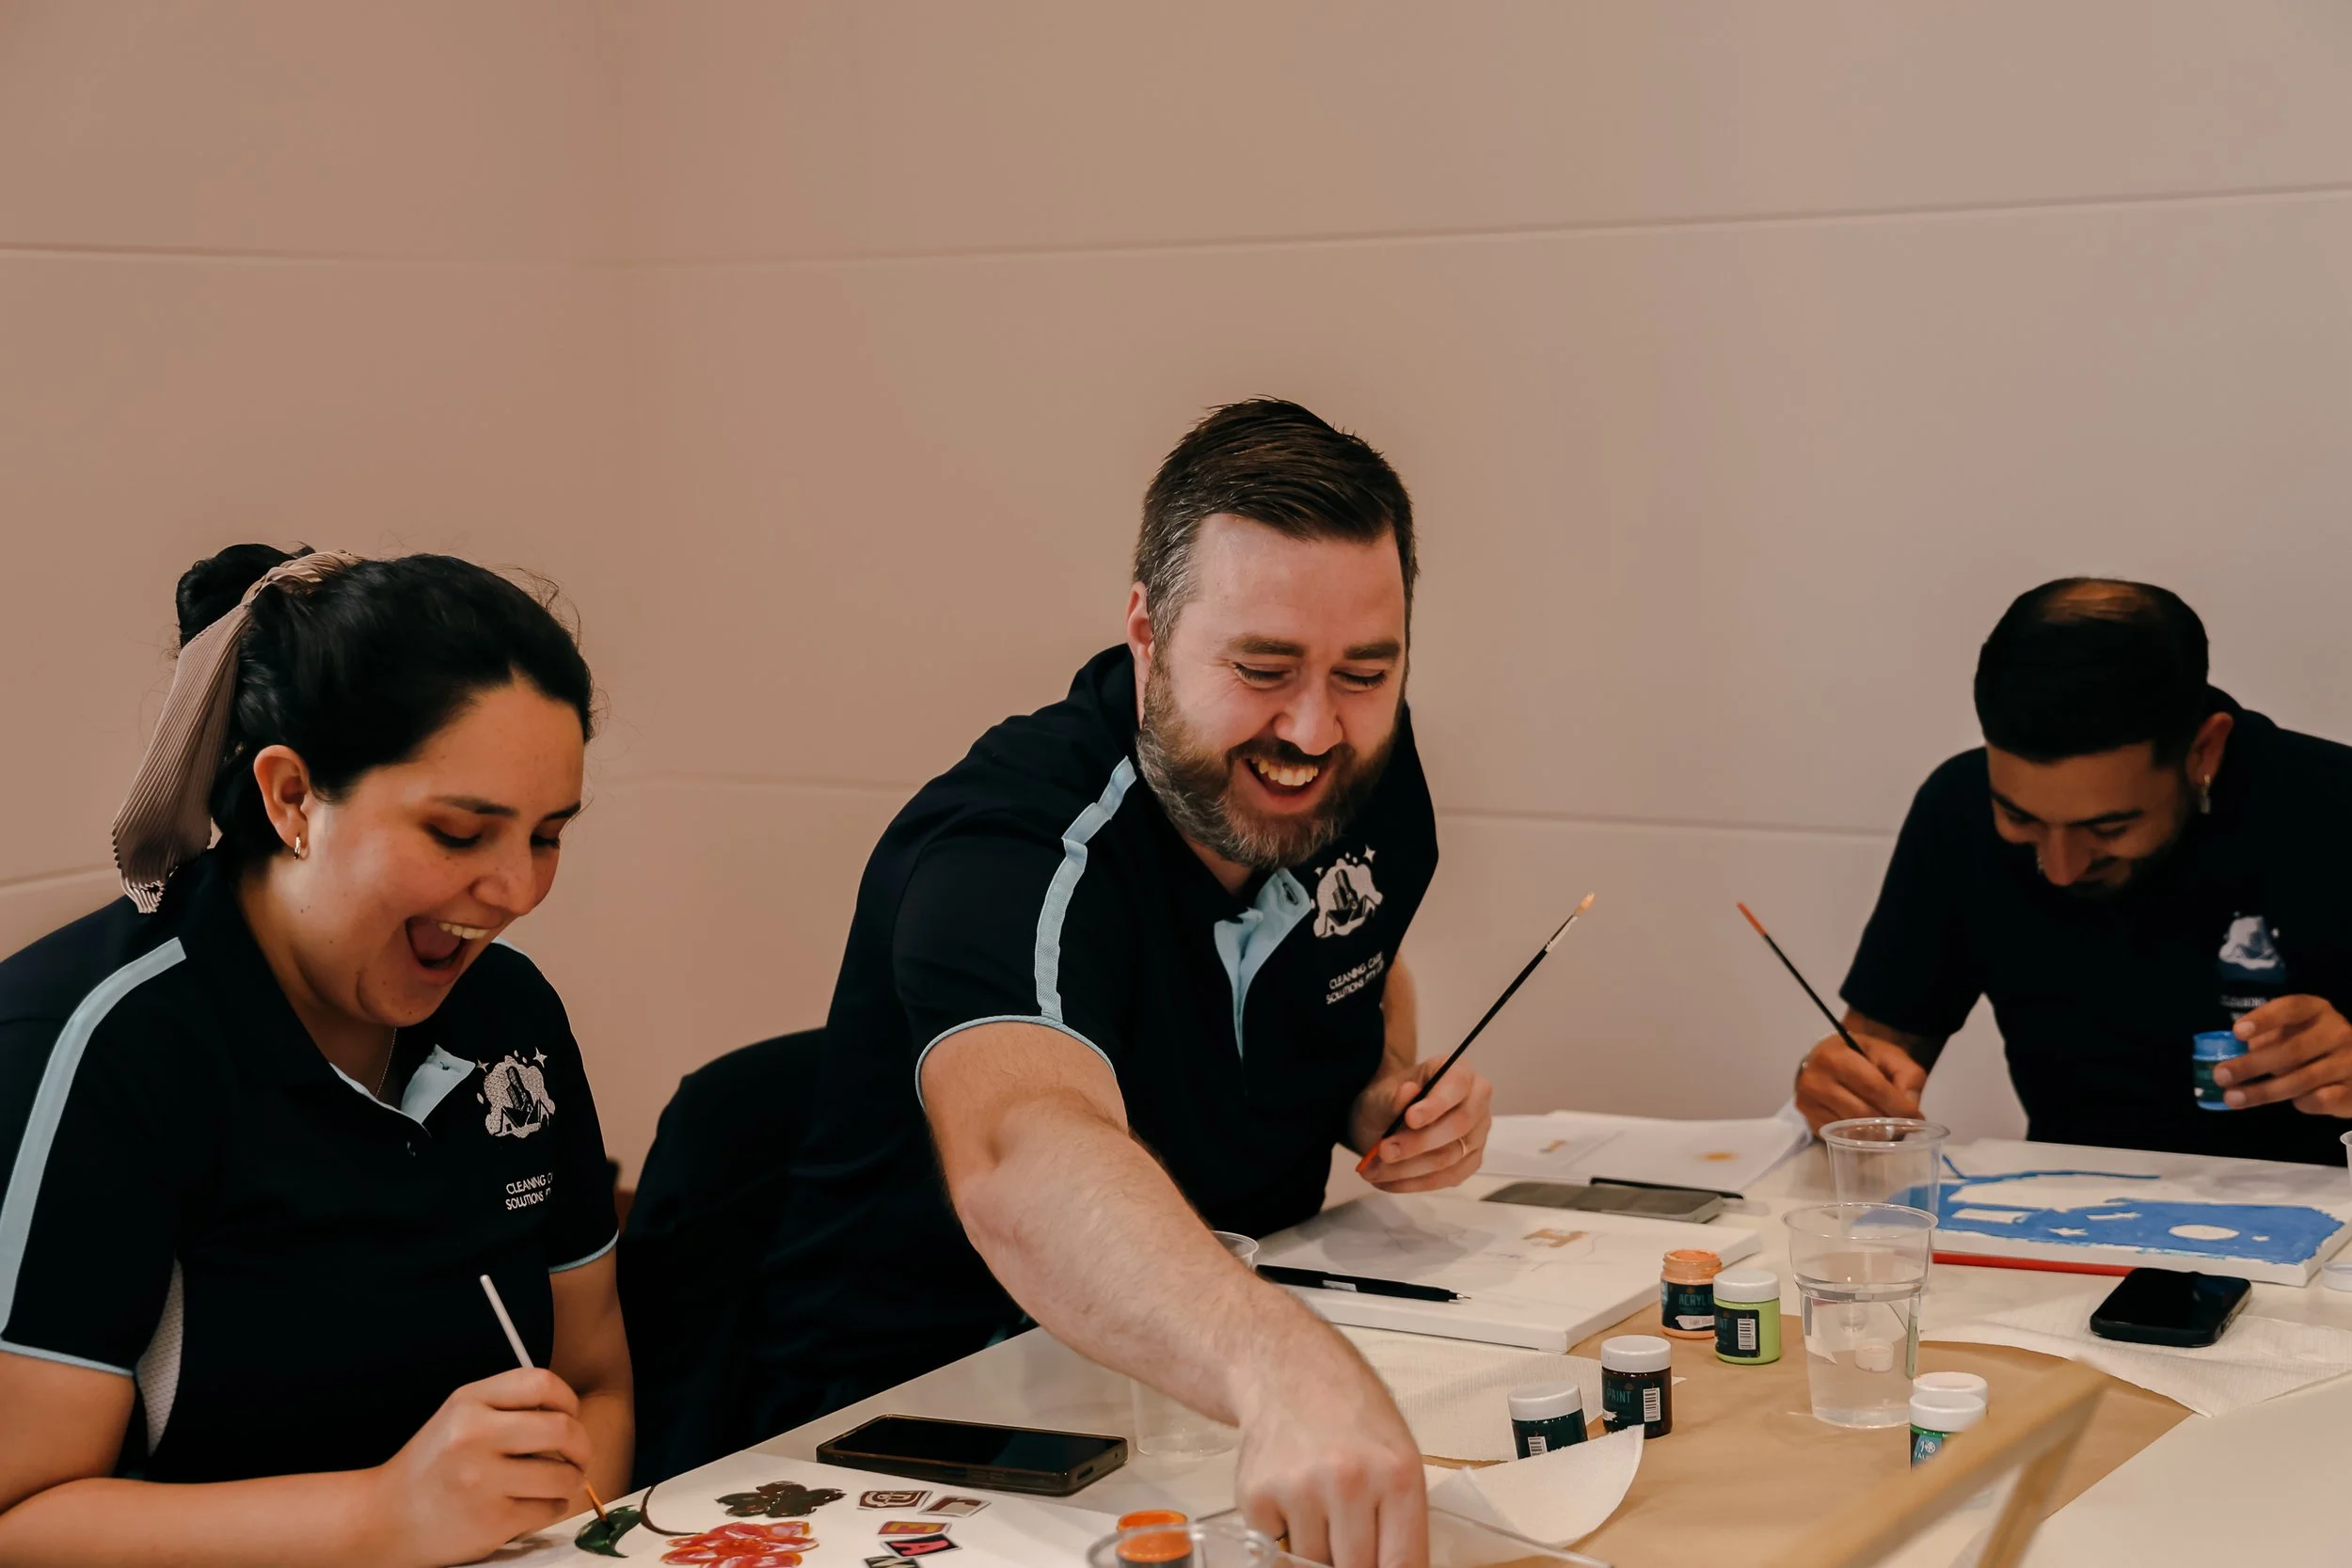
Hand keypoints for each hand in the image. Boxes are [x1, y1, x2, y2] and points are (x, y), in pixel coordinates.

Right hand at [361, 1368, 594, 1566]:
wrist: (382, 1519)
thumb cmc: (431, 1467)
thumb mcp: (459, 1417)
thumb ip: (508, 1406)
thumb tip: (570, 1413)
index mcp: (468, 1402)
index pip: (541, 1383)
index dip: (567, 1400)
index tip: (569, 1416)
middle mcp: (474, 1436)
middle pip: (563, 1429)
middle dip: (582, 1445)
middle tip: (578, 1456)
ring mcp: (482, 1481)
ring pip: (563, 1475)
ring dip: (571, 1481)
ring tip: (558, 1483)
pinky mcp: (491, 1521)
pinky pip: (549, 1509)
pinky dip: (552, 1508)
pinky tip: (535, 1506)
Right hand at [1233, 1335, 1425, 1567]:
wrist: (1289, 1371)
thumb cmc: (1350, 1414)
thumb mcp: (1398, 1457)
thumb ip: (1402, 1522)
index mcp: (1396, 1474)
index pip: (1402, 1565)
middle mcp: (1347, 1482)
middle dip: (1352, 1562)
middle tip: (1350, 1539)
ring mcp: (1298, 1490)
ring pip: (1311, 1565)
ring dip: (1317, 1550)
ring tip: (1321, 1506)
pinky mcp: (1255, 1496)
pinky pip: (1274, 1550)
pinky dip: (1283, 1536)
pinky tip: (1293, 1498)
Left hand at [1354, 1058, 1491, 1191]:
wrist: (1384, 1121)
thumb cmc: (1389, 1100)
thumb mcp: (1382, 1094)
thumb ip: (1394, 1096)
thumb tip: (1409, 1092)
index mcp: (1459, 1072)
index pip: (1458, 1085)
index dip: (1437, 1104)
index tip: (1410, 1118)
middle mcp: (1476, 1102)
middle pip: (1459, 1125)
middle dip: (1418, 1143)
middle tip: (1383, 1151)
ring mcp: (1476, 1134)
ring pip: (1450, 1157)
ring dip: (1408, 1168)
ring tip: (1373, 1170)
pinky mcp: (1469, 1162)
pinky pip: (1446, 1178)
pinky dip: (1413, 1183)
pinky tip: (1387, 1182)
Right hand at [1794, 1031, 1924, 1133]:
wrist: (1828, 1056)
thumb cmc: (1860, 1053)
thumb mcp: (1888, 1053)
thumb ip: (1907, 1074)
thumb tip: (1910, 1105)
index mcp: (1834, 1057)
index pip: (1872, 1087)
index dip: (1897, 1105)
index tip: (1917, 1118)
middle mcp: (1814, 1081)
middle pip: (1862, 1113)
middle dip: (1889, 1122)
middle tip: (1906, 1125)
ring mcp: (1808, 1104)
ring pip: (1851, 1129)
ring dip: (1876, 1132)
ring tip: (1889, 1125)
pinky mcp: (1809, 1121)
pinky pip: (1842, 1137)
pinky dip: (1860, 1136)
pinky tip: (1868, 1127)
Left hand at [2218, 995, 2351, 1114]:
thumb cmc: (2313, 1046)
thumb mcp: (2292, 1032)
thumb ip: (2268, 1039)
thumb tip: (2234, 1056)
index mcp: (2317, 1010)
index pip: (2291, 1008)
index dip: (2264, 1020)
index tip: (2237, 1032)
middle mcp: (2337, 1032)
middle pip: (2292, 1049)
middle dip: (2252, 1065)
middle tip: (2221, 1076)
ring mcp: (2350, 1061)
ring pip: (2302, 1078)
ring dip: (2263, 1091)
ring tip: (2233, 1097)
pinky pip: (2321, 1099)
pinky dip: (2302, 1102)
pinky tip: (2292, 1102)